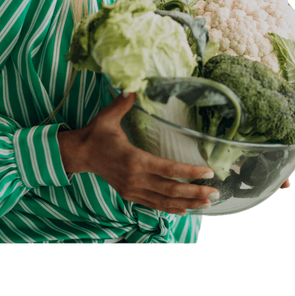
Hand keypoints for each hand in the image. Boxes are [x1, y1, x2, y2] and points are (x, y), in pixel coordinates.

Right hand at [58, 92, 218, 214]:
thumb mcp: (108, 116)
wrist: (80, 154)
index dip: (189, 173)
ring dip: (187, 203)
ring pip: (164, 202)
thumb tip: (134, 85)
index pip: (168, 169)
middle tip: (215, 193)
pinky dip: (171, 209)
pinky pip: (154, 205)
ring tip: (206, 203)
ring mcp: (132, 189)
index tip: (207, 172)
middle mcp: (135, 178)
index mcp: (134, 159)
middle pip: (170, 190)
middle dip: (194, 193)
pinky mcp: (130, 194)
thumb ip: (123, 102)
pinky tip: (185, 210)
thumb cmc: (96, 134)